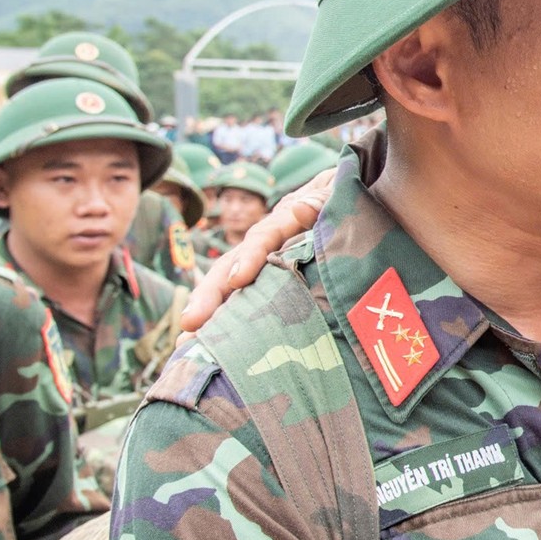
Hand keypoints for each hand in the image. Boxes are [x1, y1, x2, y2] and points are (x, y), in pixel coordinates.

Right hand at [179, 170, 332, 330]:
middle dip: (211, 294)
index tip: (237, 280)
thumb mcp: (338, 195)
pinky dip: (229, 320)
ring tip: (188, 342)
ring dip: (212, 312)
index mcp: (286, 218)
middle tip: (191, 323)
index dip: (251, 257)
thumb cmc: (346, 199)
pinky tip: (211, 345)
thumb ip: (323, 202)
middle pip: (233, 264)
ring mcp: (267, 259)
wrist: (352, 195)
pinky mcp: (273, 279)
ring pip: (232, 285)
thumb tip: (301, 209)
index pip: (263, 237)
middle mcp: (267, 239)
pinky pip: (249, 300)